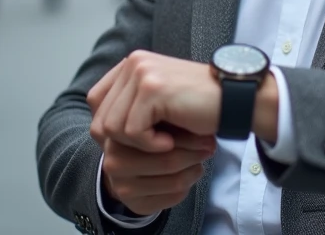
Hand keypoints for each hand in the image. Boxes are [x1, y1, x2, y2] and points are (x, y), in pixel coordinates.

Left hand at [88, 51, 222, 150]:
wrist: (234, 101)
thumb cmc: (197, 108)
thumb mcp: (156, 104)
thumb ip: (128, 106)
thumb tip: (97, 131)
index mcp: (131, 64)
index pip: (95, 102)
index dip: (109, 129)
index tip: (137, 139)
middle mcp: (133, 62)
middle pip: (100, 118)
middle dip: (124, 143)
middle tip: (153, 146)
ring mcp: (141, 72)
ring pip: (112, 128)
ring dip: (139, 145)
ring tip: (164, 141)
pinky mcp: (152, 88)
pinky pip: (132, 132)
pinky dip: (151, 146)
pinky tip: (171, 140)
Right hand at [100, 127, 216, 216]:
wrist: (127, 164)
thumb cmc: (148, 136)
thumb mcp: (154, 121)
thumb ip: (167, 118)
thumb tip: (199, 122)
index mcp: (117, 139)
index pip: (161, 140)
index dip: (188, 138)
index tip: (206, 134)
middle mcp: (115, 165)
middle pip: (169, 162)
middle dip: (195, 154)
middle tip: (210, 146)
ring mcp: (124, 189)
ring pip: (175, 182)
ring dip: (195, 170)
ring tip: (201, 159)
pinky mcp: (136, 206)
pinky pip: (174, 197)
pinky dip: (188, 185)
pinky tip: (189, 172)